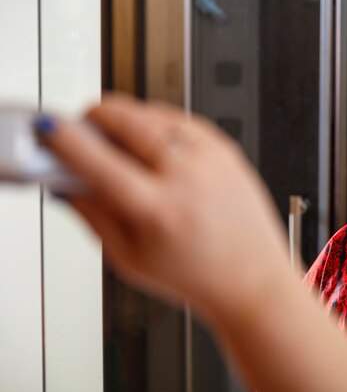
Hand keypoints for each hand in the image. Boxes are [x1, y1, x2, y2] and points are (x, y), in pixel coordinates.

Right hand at [36, 94, 289, 316]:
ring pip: (153, 112)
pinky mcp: (227, 151)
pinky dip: (158, 123)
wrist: (252, 279)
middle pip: (126, 119)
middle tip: (83, 130)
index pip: (98, 161)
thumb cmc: (199, 276)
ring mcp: (212, 160)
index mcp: (158, 211)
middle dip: (94, 117)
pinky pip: (182, 119)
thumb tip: (66, 183)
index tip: (50, 129)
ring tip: (118, 141)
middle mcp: (188, 178)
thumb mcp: (130, 259)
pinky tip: (153, 144)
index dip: (65, 140)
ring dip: (125, 117)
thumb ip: (92, 216)